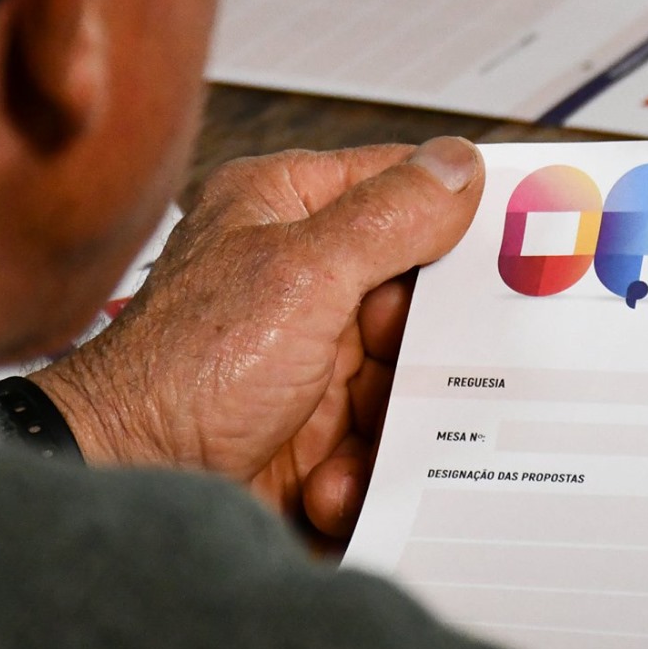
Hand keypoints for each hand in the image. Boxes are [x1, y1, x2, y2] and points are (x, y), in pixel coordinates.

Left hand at [32, 137, 483, 542]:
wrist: (127, 484)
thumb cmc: (183, 371)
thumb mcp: (301, 274)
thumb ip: (389, 216)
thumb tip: (457, 164)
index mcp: (283, 209)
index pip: (398, 185)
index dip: (459, 212)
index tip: (520, 235)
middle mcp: (295, 275)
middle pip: (414, 293)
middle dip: (424, 346)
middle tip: (427, 365)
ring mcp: (302, 353)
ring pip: (403, 374)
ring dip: (387, 418)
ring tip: (352, 439)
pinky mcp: (306, 424)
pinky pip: (375, 437)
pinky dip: (359, 466)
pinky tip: (322, 478)